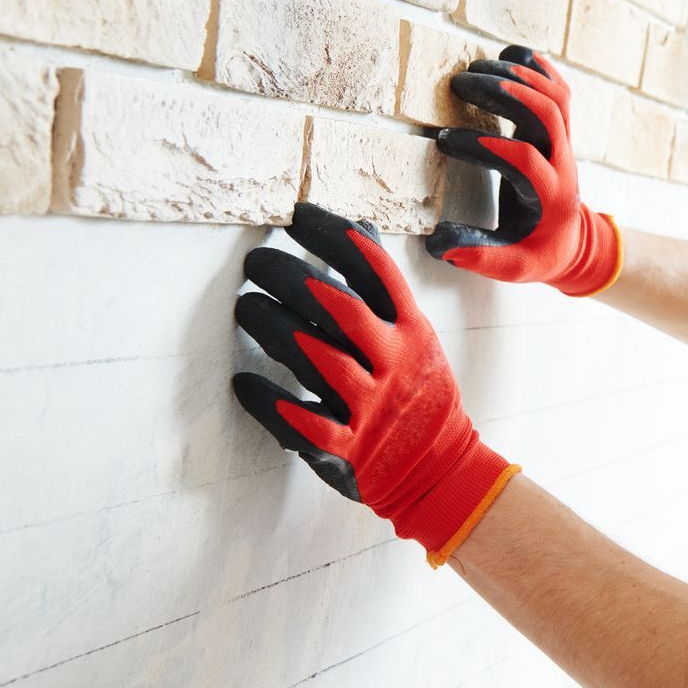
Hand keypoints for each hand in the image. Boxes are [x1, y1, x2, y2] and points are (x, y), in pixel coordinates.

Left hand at [232, 202, 520, 567]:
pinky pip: (303, 422)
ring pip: (318, 358)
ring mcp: (372, 406)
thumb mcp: (417, 337)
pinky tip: (243, 381)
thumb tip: (360, 229)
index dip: (333, 237)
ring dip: (274, 328)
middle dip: (290, 278)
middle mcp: (396, 363)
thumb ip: (386, 292)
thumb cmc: (420, 394)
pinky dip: (269, 401)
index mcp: (413, 331)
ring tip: (246, 308)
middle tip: (256, 263)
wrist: (443, 471)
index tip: (297, 216)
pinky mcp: (350, 447)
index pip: (374, 270)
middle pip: (338, 308)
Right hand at [426, 46, 622, 296]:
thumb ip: (481, 258)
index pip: (524, 160)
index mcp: (550, 196)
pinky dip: (539, 68)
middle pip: (547, 114)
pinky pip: (559, 90)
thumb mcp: (514, 266)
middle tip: (460, 82)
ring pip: (555, 96)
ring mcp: (565, 143)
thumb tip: (440, 245)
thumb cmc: (539, 253)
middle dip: (505, 93)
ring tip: (476, 68)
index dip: (486, 146)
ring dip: (518, 75)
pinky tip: (510, 54)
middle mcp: (563, 163)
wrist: (575, 242)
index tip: (445, 139)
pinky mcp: (561, 131)